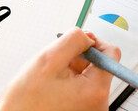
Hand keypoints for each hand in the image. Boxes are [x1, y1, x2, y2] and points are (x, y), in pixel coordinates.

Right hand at [0, 28, 120, 110]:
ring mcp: (91, 108)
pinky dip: (69, 80)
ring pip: (89, 75)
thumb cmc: (26, 100)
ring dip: (72, 68)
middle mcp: (99, 103)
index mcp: (95, 90)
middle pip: (100, 64)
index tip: (77, 41)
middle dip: (79, 56)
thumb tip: (87, 35)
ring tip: (52, 75)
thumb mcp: (48, 59)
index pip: (111, 53)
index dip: (93, 41)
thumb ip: (73, 40)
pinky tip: (53, 84)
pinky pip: (83, 87)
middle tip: (57, 60)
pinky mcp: (83, 109)